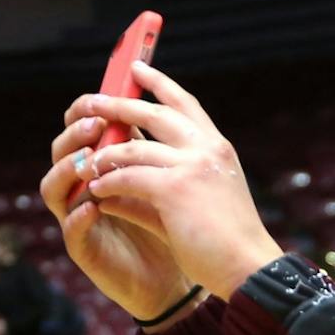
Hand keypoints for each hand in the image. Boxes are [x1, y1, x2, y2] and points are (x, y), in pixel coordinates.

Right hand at [42, 108, 193, 323]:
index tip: (106, 95)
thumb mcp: (164, 183)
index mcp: (102, 168)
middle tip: (96, 124)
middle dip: (75, 135)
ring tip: (88, 160)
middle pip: (62, 153)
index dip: (86, 111)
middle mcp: (83, 189)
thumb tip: (159, 103)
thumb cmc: (169, 227)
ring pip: (54, 188)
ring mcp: (78, 219)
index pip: (82, 132)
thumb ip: (152, 151)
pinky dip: (78, 216)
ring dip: (68, 171)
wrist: (178, 281)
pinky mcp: (84, 250)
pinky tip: (92, 207)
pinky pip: (70, 230)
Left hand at [70, 61, 283, 302]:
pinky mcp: (174, 188)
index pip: (185, 105)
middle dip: (118, 104)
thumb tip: (114, 183)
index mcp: (218, 148)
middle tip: (90, 101)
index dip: (160, 84)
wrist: (248, 266)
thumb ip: (160, 185)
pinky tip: (96, 191)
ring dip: (103, 156)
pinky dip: (107, 183)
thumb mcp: (199, 201)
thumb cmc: (228, 241)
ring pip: (132, 148)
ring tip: (86, 165)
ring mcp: (192, 166)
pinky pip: (126, 177)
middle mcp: (207, 148)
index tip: (137, 68)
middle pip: (154, 112)